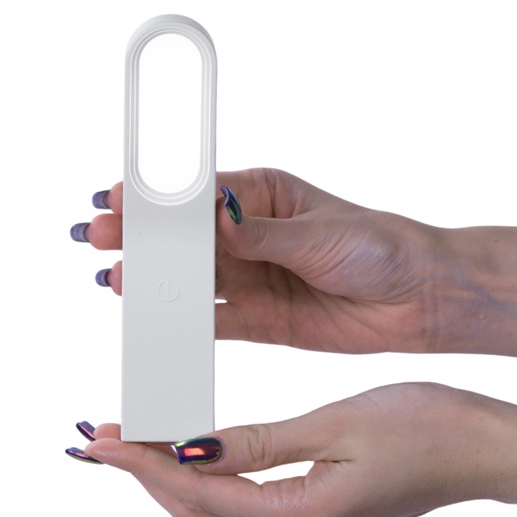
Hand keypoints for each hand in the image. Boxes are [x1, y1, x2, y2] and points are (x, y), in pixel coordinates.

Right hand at [76, 168, 446, 352]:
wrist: (418, 299)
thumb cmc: (380, 248)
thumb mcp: (319, 234)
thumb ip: (261, 234)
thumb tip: (213, 214)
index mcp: (264, 197)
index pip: (198, 194)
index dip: (156, 197)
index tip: (118, 197)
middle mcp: (251, 236)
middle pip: (184, 237)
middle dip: (142, 237)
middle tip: (98, 237)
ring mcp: (253, 279)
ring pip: (191, 279)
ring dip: (155, 281)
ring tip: (119, 282)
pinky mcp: (261, 320)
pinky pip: (213, 321)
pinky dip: (183, 323)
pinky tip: (153, 322)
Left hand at [83, 383, 506, 516]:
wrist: (489, 450)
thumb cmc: (427, 426)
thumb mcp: (338, 423)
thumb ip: (259, 442)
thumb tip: (188, 451)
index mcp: (301, 514)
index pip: (197, 492)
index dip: (141, 463)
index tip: (97, 438)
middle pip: (198, 516)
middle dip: (144, 478)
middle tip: (101, 439)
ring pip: (220, 516)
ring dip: (172, 483)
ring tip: (137, 445)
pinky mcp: (326, 515)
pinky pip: (248, 508)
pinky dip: (210, 483)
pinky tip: (200, 455)